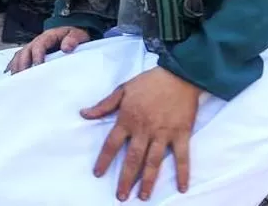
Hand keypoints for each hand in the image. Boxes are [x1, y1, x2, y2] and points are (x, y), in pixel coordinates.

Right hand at [5, 26, 89, 72]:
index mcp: (48, 36)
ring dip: (16, 67)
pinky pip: (19, 60)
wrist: (72, 35)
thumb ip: (73, 40)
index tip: (37, 66)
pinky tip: (12, 77)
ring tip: (16, 80)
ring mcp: (32, 48)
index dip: (37, 55)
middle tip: (23, 77)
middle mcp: (37, 42)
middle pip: (25, 51)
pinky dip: (14, 67)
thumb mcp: (78, 35)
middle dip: (22, 64)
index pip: (39, 45)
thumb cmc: (74, 36)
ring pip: (19, 56)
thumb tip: (66, 48)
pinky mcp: (31, 55)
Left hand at [81, 67, 200, 201]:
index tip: (98, 174)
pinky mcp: (181, 134)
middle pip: (132, 159)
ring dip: (148, 181)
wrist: (178, 74)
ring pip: (154, 162)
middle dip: (126, 179)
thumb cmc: (149, 81)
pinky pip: (183, 157)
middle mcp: (144, 130)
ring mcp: (163, 134)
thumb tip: (84, 114)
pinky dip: (183, 173)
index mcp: (128, 119)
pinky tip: (182, 187)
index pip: (112, 144)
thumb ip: (104, 105)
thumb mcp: (123, 89)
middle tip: (121, 196)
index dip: (104, 160)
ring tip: (143, 197)